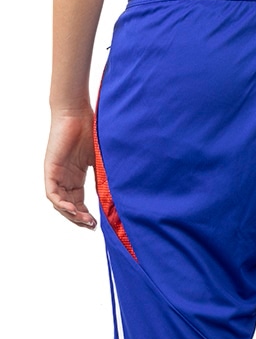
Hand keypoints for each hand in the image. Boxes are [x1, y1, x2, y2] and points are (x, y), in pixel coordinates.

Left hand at [44, 108, 96, 228]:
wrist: (78, 112)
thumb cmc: (92, 130)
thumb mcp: (102, 159)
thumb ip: (106, 176)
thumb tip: (120, 194)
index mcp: (76, 176)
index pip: (78, 201)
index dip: (86, 214)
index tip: (97, 223)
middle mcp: (65, 177)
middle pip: (68, 206)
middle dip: (79, 219)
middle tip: (92, 226)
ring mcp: (57, 174)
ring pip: (59, 203)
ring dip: (71, 215)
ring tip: (85, 221)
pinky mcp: (51, 169)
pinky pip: (52, 193)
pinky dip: (61, 204)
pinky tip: (73, 210)